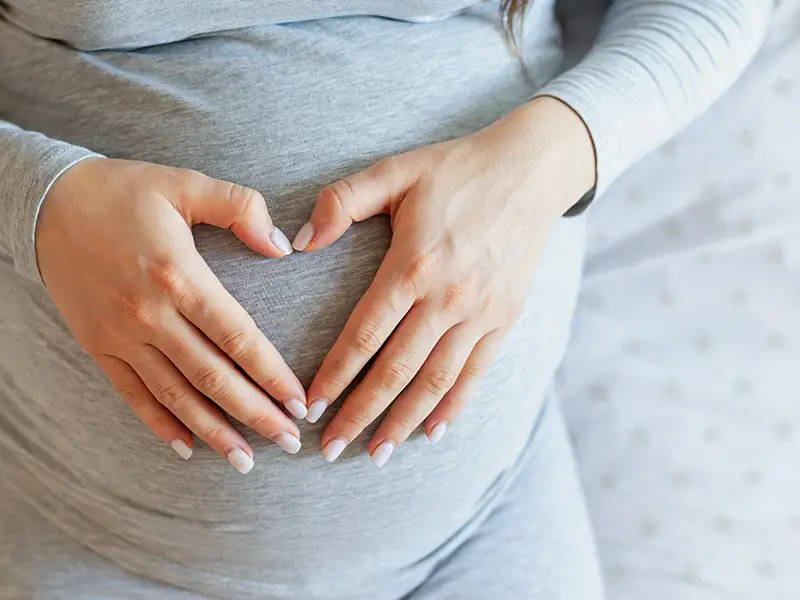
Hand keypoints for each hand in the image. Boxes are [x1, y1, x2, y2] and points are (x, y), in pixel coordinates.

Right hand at [36, 158, 306, 473]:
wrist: (44, 204)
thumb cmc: (121, 191)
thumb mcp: (183, 183)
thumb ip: (240, 207)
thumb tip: (282, 248)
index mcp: (178, 275)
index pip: (237, 337)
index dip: (271, 374)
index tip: (298, 403)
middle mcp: (149, 314)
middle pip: (212, 376)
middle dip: (254, 413)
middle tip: (288, 442)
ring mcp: (120, 335)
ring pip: (175, 395)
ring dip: (213, 430)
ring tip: (244, 459)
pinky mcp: (97, 346)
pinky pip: (133, 394)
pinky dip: (160, 424)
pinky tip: (186, 446)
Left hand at [293, 97, 595, 464]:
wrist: (531, 168)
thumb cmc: (454, 169)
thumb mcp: (393, 171)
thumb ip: (341, 202)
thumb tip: (299, 242)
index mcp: (412, 265)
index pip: (364, 335)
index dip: (335, 375)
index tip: (310, 406)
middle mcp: (446, 298)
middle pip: (395, 371)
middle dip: (360, 414)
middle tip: (331, 448)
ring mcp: (480, 313)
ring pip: (435, 382)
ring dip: (403, 422)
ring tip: (377, 454)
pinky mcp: (504, 318)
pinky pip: (476, 373)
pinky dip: (454, 406)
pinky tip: (433, 432)